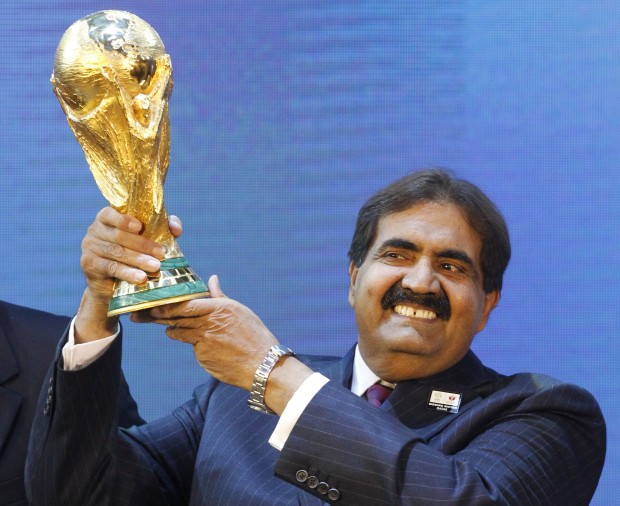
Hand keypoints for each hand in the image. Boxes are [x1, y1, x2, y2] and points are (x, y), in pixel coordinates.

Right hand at [75, 207, 181, 341]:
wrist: (113, 282)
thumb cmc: (133, 252)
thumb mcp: (148, 237)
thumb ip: (163, 227)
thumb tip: (176, 229)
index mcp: (106, 218)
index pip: (110, 213)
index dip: (124, 220)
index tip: (140, 227)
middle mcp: (95, 230)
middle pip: (119, 236)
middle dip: (143, 245)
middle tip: (161, 253)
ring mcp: (89, 247)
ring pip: (117, 253)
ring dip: (138, 260)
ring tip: (156, 267)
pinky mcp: (89, 264)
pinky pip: (111, 268)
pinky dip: (127, 273)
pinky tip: (141, 278)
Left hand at [132, 275, 276, 388]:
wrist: (263, 365)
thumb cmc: (254, 335)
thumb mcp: (238, 310)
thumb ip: (219, 296)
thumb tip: (212, 279)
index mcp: (218, 309)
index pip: (185, 304)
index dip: (167, 304)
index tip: (155, 303)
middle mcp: (208, 324)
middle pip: (176, 318)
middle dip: (159, 316)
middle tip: (144, 314)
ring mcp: (204, 342)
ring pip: (179, 334)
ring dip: (172, 330)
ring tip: (168, 328)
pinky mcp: (203, 357)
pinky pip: (192, 348)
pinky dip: (193, 345)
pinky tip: (204, 346)